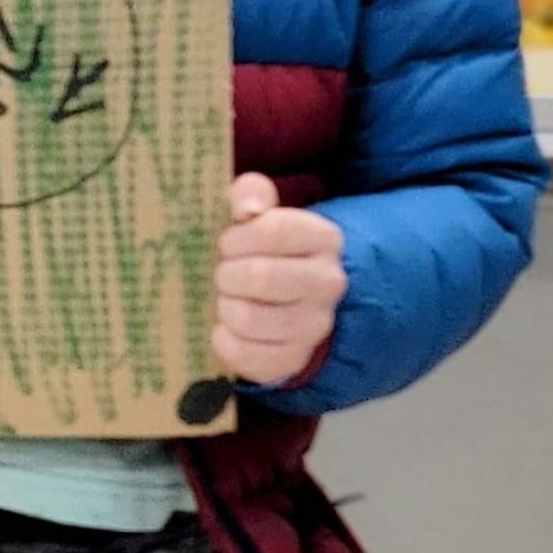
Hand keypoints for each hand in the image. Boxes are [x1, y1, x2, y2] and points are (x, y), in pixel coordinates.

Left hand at [212, 173, 344, 385]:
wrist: (288, 302)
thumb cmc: (263, 250)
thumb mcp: (259, 214)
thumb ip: (251, 193)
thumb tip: (248, 207)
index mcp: (323, 238)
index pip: (272, 230)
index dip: (236, 237)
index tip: (227, 244)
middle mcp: (328, 283)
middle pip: (259, 276)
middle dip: (227, 275)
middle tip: (223, 275)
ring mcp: (314, 325)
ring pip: (249, 318)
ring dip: (225, 307)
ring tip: (228, 300)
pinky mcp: (293, 359)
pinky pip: (244, 354)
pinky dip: (224, 340)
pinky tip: (228, 327)